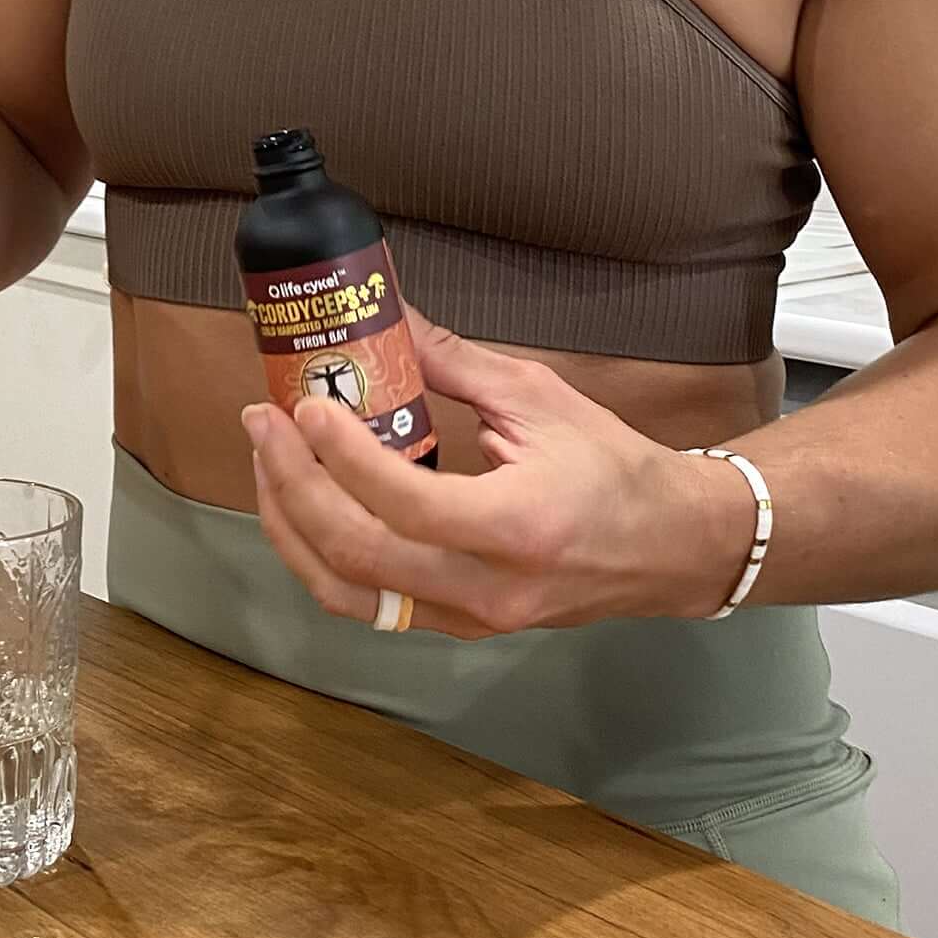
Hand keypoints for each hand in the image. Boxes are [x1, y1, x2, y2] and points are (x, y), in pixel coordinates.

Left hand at [243, 306, 754, 635]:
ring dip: (291, 525)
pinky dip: (320, 554)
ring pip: (347, 593)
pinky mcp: (457, 624)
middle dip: (293, 484)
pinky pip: (367, 603)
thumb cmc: (612, 466)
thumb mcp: (537, 396)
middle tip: (264, 420)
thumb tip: (384, 313)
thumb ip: (450, 362)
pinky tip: (303, 501)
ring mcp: (469, 619)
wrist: (673, 547)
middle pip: (356, 555)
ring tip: (270, 458)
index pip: (403, 502)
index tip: (309, 402)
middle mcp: (487, 589)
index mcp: (516, 528)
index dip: (342, 454)